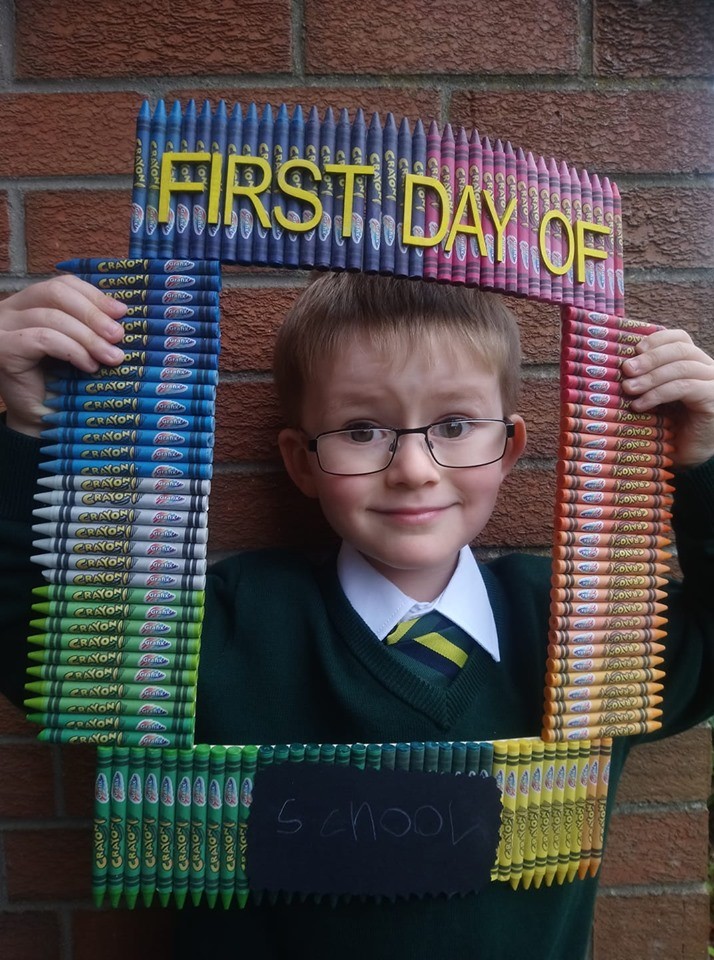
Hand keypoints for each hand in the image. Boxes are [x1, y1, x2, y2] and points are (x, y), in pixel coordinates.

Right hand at [0, 277, 125, 436]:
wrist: (42, 421)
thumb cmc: (63, 383)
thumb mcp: (80, 346)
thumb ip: (90, 325)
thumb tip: (121, 311)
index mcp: (28, 303)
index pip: (62, 284)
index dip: (93, 295)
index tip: (121, 312)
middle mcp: (10, 310)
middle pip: (55, 293)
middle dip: (93, 313)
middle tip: (119, 335)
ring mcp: (3, 328)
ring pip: (52, 318)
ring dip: (89, 338)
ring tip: (111, 357)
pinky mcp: (3, 349)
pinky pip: (44, 339)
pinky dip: (73, 350)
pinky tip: (89, 366)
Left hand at [621, 329, 713, 468]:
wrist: (685, 457)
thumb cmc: (665, 426)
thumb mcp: (651, 396)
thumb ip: (642, 378)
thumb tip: (616, 364)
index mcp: (693, 362)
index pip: (679, 338)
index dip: (656, 340)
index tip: (633, 350)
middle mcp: (708, 368)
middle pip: (681, 349)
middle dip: (650, 358)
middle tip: (625, 370)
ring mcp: (713, 382)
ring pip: (682, 367)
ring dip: (651, 377)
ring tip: (628, 388)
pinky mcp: (713, 398)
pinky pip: (685, 387)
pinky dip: (659, 394)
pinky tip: (640, 405)